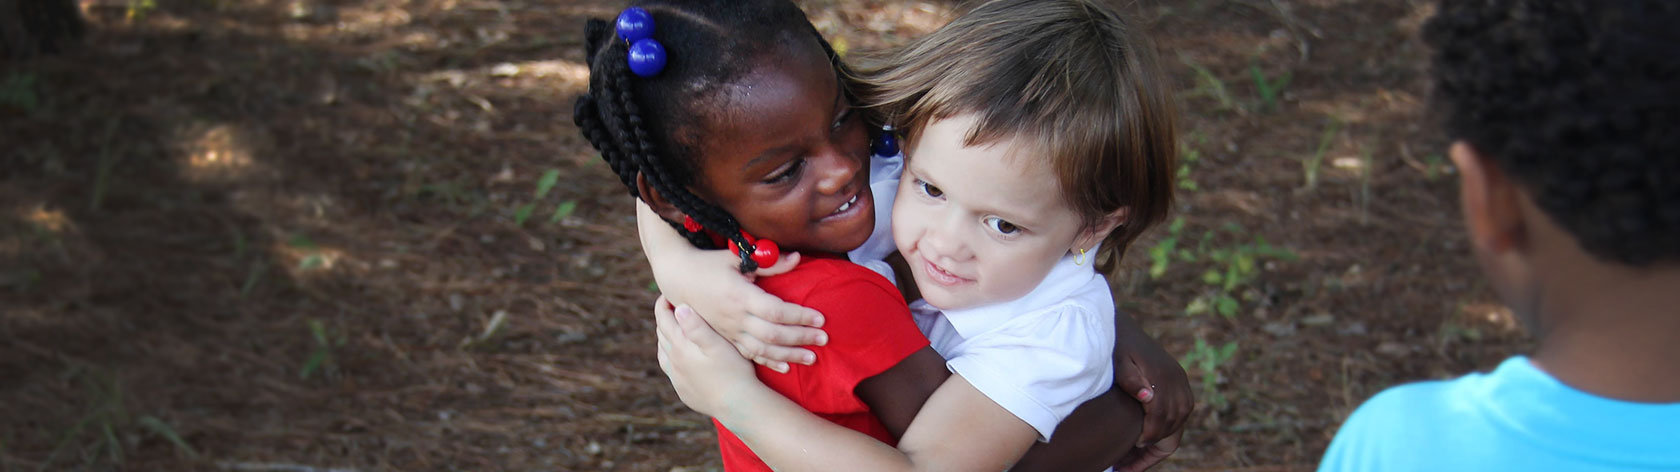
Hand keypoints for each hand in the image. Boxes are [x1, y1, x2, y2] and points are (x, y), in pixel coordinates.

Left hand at [654, 296, 759, 416]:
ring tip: (673, 329)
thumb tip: (679, 308)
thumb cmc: (733, 371)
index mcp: (680, 346)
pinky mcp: (684, 391)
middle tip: (672, 306)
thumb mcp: (718, 344)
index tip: (668, 293)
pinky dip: (670, 357)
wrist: (738, 405)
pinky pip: (670, 370)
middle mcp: (673, 362)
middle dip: (664, 318)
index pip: (664, 319)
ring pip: (663, 352)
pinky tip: (677, 357)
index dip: (664, 304)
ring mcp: (677, 379)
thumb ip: (697, 326)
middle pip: (662, 334)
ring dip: (665, 338)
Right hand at [661, 248, 827, 372]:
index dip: (799, 316)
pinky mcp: (726, 339)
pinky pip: (749, 355)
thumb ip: (769, 262)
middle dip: (801, 337)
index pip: (775, 311)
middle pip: (773, 334)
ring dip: (789, 355)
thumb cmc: (710, 264)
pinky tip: (786, 367)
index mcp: (739, 296)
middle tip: (824, 339)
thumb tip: (798, 258)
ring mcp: (729, 331)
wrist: (679, 279)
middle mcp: (734, 318)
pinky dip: (769, 362)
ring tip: (812, 358)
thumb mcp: (737, 257)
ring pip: (763, 349)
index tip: (820, 317)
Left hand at [1110, 313, 1192, 470]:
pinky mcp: (1178, 382)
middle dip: (1155, 443)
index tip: (1132, 448)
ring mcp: (1180, 380)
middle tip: (1129, 460)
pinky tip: (1143, 438)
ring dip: (1162, 438)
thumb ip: (1130, 379)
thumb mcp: (1117, 361)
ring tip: (1136, 454)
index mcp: (1163, 375)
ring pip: (1180, 419)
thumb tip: (1147, 398)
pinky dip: (1166, 427)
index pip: (1162, 415)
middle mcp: (1177, 379)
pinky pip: (1180, 411)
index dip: (1149, 435)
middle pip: (1174, 421)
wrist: (1120, 327)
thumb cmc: (1114, 347)